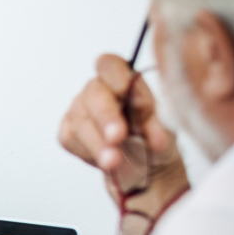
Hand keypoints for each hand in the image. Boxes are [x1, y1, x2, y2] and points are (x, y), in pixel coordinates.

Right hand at [59, 54, 188, 209]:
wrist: (146, 169)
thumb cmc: (155, 138)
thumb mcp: (164, 126)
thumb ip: (153, 116)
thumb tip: (144, 112)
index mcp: (121, 77)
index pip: (110, 65)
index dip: (118, 79)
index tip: (131, 98)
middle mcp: (97, 90)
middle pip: (94, 94)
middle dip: (106, 117)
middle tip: (117, 136)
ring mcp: (78, 110)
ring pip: (81, 121)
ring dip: (98, 143)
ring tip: (114, 161)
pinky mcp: (68, 133)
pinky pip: (71, 139)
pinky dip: (89, 152)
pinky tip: (106, 161)